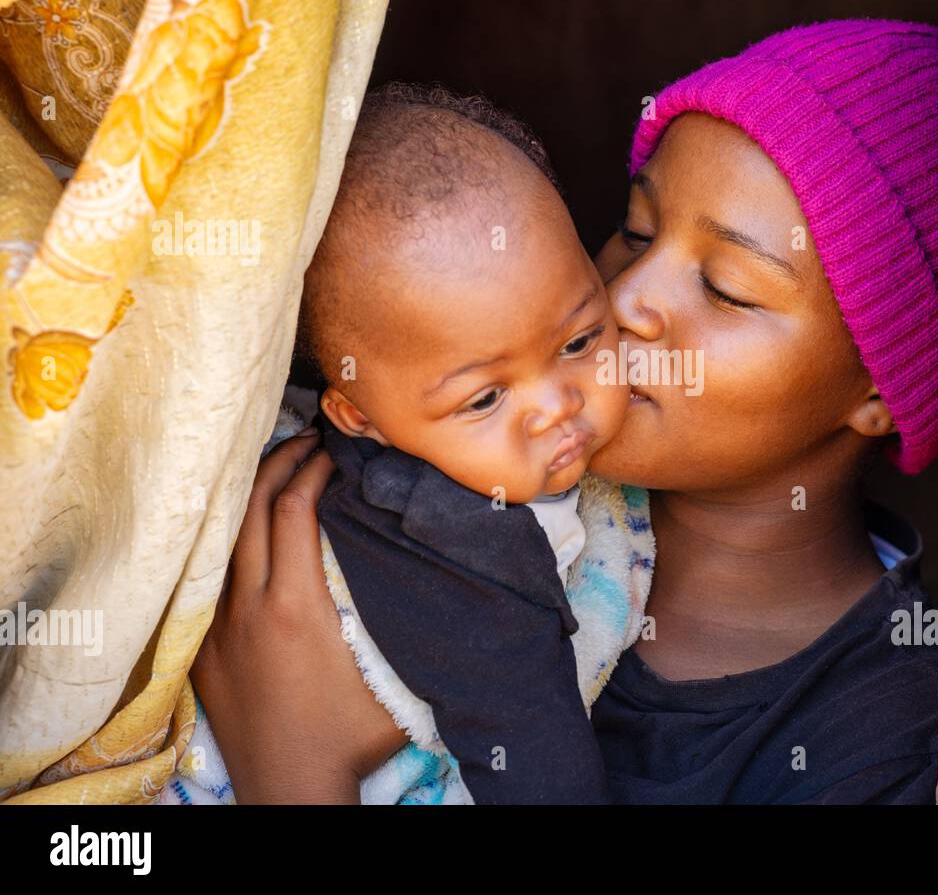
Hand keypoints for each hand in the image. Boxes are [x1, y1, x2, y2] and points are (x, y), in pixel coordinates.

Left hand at [191, 428, 408, 803]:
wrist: (294, 789)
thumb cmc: (353, 735)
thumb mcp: (395, 672)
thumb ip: (406, 616)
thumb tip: (439, 567)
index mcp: (297, 604)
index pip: (297, 510)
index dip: (315, 469)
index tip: (336, 451)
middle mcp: (249, 606)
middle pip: (253, 509)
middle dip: (279, 463)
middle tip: (307, 441)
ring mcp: (219, 627)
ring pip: (223, 540)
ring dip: (251, 498)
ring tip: (276, 472)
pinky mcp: (204, 651)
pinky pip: (210, 579)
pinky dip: (231, 544)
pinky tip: (247, 538)